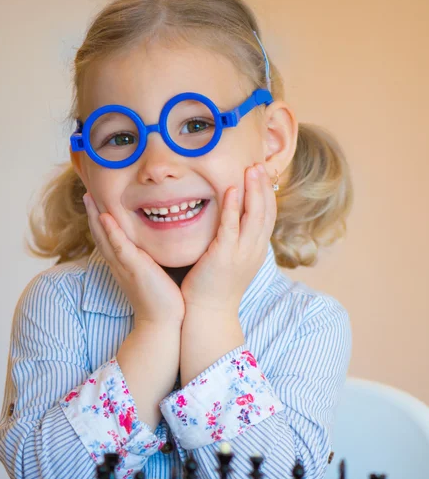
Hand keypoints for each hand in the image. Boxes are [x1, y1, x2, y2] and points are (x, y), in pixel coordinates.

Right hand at [83, 193, 184, 326]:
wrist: (163, 323)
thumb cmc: (163, 301)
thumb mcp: (155, 275)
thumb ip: (154, 260)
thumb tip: (162, 247)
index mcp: (124, 265)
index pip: (109, 239)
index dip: (101, 221)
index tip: (98, 202)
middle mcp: (119, 264)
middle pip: (100, 235)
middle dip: (93, 214)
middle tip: (87, 192)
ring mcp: (124, 266)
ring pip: (105, 237)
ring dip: (96, 216)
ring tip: (89, 196)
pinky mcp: (133, 269)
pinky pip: (119, 247)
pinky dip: (111, 231)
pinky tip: (105, 216)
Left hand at [180, 163, 276, 313]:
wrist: (209, 314)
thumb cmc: (214, 288)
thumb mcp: (231, 262)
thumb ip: (234, 242)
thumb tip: (231, 225)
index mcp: (256, 251)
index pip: (268, 216)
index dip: (267, 194)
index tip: (262, 175)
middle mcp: (254, 250)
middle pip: (266, 212)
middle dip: (263, 186)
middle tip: (259, 164)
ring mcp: (242, 253)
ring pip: (254, 216)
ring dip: (253, 190)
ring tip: (251, 169)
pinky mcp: (224, 256)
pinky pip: (232, 227)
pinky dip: (234, 207)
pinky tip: (232, 190)